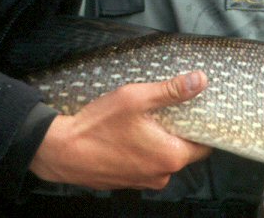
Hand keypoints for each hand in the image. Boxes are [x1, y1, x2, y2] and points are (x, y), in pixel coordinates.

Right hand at [29, 71, 212, 190]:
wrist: (60, 151)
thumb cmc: (97, 126)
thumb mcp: (137, 99)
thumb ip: (171, 90)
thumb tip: (200, 80)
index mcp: (170, 157)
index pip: (203, 146)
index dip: (202, 127)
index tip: (198, 112)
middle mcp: (160, 175)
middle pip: (184, 152)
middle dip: (180, 132)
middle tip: (171, 110)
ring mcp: (142, 182)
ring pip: (163, 158)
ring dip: (160, 141)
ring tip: (148, 120)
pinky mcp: (126, 181)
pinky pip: (145, 164)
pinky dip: (144, 150)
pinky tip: (132, 134)